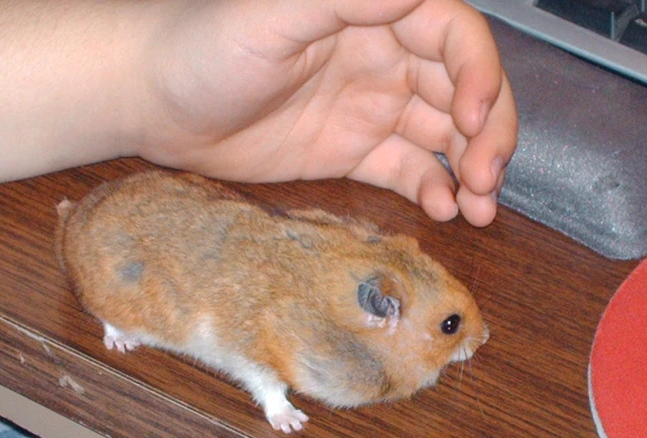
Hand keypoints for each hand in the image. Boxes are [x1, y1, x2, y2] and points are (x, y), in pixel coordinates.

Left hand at [133, 0, 517, 225]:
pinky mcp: (350, 150)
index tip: (474, 120)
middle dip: (487, 133)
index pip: (453, 37)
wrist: (156, 105)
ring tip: (481, 207)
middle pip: (462, 90)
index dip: (479, 75)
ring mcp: (369, 108)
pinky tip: (441, 208)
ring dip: (471, 168)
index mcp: (373, 15)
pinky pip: (405, 168)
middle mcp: (382, 59)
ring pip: (442, 134)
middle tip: (490, 180)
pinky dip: (430, 187)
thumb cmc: (203, 49)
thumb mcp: (272, 16)